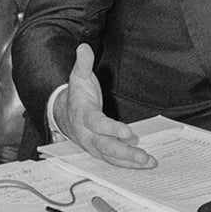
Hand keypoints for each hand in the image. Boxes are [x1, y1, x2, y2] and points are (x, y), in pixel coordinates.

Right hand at [56, 44, 155, 168]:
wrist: (62, 114)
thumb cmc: (76, 95)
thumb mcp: (78, 77)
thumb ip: (83, 63)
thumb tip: (83, 47)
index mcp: (83, 116)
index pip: (97, 124)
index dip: (112, 129)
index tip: (128, 132)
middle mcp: (87, 134)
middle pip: (106, 146)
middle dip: (125, 152)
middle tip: (144, 156)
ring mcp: (92, 145)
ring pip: (110, 156)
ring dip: (129, 161)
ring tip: (149, 162)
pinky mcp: (98, 151)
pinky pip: (112, 160)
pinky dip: (127, 164)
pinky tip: (142, 164)